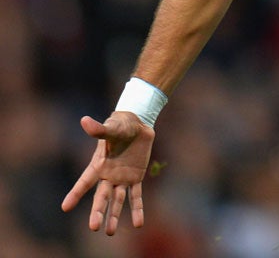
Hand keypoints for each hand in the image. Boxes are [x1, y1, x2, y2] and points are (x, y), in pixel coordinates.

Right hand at [61, 112, 155, 234]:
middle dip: (97, 211)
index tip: (65, 207)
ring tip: (109, 232)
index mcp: (99, 165)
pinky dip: (137, 209)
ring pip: (117, 201)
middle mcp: (108, 176)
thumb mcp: (111, 127)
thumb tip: (84, 120)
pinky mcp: (136, 178)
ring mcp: (122, 179)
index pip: (85, 182)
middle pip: (101, 197)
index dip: (76, 194)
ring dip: (114, 215)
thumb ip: (99, 129)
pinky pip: (136, 196)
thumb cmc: (120, 125)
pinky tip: (138, 223)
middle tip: (93, 227)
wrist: (137, 125)